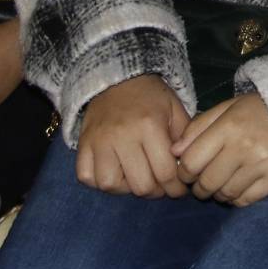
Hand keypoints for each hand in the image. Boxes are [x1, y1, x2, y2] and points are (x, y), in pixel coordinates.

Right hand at [76, 74, 190, 197]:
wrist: (117, 77)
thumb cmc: (151, 97)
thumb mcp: (175, 110)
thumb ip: (185, 139)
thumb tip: (185, 168)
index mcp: (149, 126)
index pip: (165, 173)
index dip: (176, 188)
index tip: (179, 189)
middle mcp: (122, 136)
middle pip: (140, 185)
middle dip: (155, 191)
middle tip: (160, 185)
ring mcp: (99, 141)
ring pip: (110, 185)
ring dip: (126, 188)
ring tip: (135, 178)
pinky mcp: (82, 144)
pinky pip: (86, 176)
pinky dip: (99, 181)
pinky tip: (114, 173)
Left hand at [172, 94, 267, 206]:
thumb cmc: (256, 110)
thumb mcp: (226, 109)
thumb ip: (198, 128)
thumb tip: (175, 152)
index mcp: (229, 126)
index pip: (192, 162)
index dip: (184, 171)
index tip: (187, 171)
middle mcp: (245, 147)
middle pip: (207, 182)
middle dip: (199, 187)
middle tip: (201, 183)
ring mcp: (263, 164)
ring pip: (226, 194)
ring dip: (217, 193)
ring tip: (220, 184)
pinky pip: (246, 200)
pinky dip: (236, 198)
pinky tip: (237, 186)